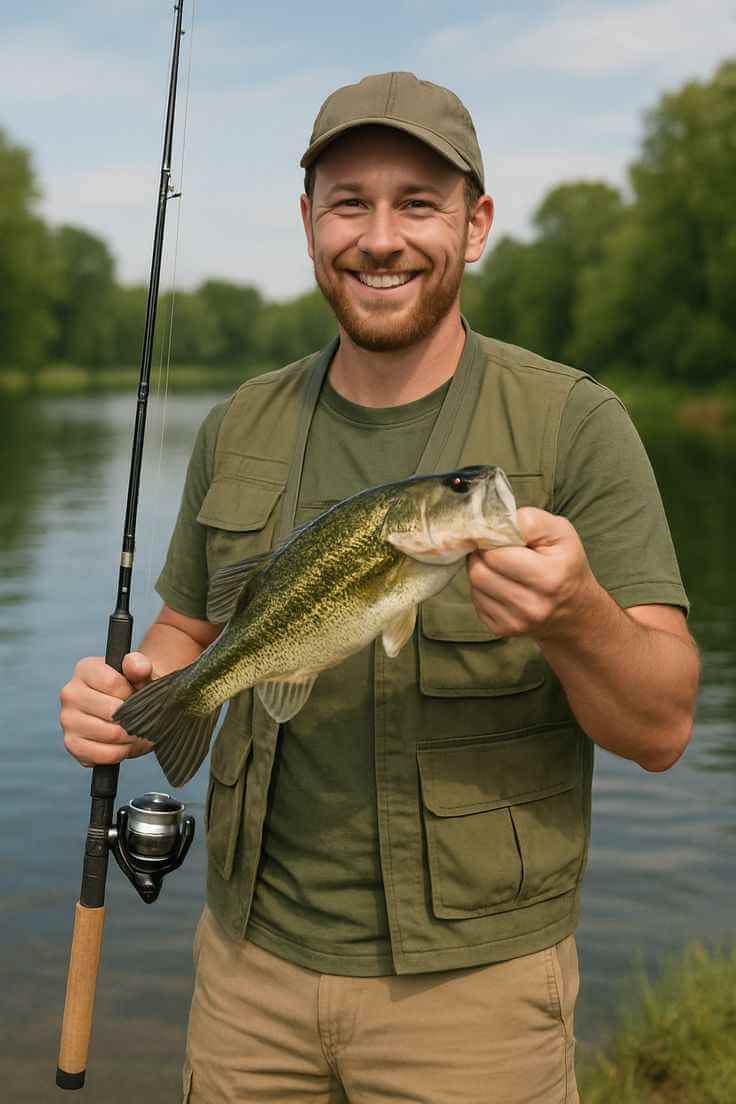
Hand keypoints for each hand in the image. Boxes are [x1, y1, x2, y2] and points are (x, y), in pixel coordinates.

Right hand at [59, 652, 154, 766]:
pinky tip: (124, 743)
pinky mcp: (72, 744)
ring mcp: (67, 720)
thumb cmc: (134, 687)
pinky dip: (121, 752)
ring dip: (131, 736)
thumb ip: (139, 665)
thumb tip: (138, 668)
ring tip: (136, 729)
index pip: (112, 683)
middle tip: (141, 716)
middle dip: (133, 717)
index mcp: (85, 669)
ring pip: (110, 734)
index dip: (132, 692)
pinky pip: (103, 755)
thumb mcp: (141, 671)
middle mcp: (70, 693)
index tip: (136, 693)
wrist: (129, 709)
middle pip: (112, 712)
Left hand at [467, 507, 596, 640]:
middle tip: (495, 549)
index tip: (499, 535)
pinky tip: (501, 584)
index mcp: (549, 577)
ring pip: (475, 586)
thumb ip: (529, 521)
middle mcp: (533, 606)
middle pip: (479, 572)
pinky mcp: (502, 631)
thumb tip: (493, 523)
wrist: (575, 610)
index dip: (492, 539)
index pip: (496, 555)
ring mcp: (517, 622)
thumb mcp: (560, 531)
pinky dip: (483, 589)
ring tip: (501, 566)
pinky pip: (477, 602)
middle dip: (482, 555)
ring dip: (481, 570)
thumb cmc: (566, 563)